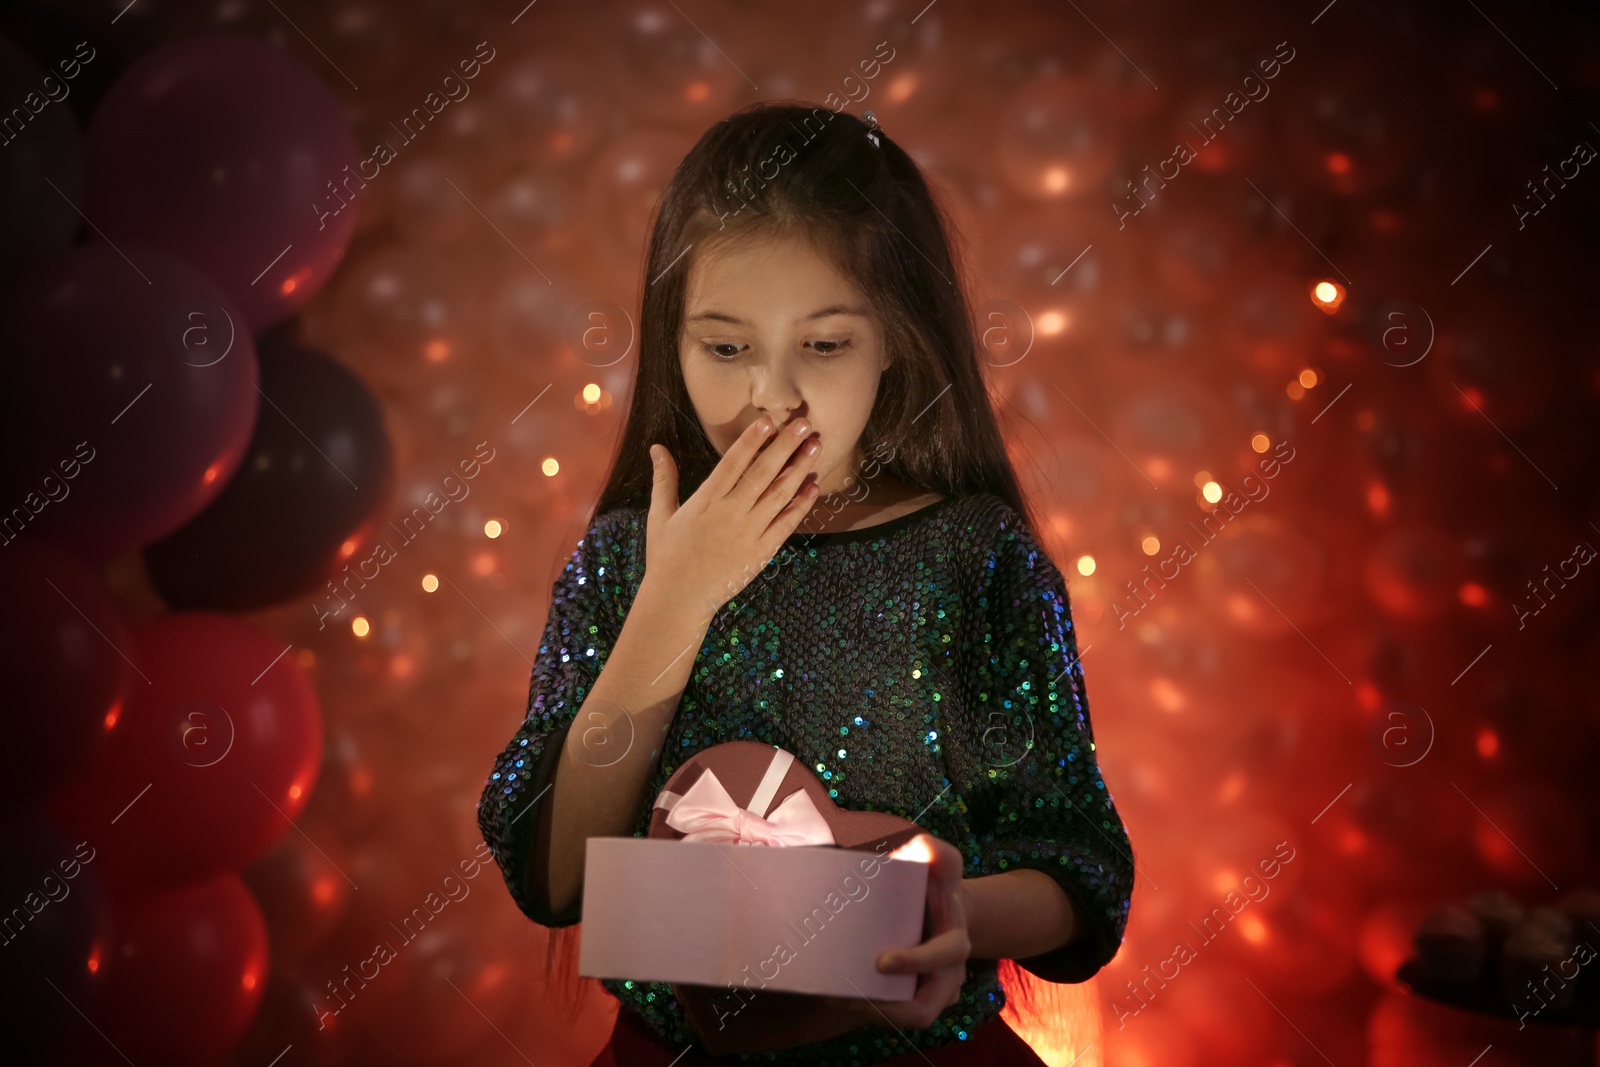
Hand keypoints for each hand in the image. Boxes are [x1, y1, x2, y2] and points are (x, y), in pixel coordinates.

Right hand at [645, 416, 821, 617]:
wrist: (679, 599)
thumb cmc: (666, 557)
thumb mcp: (660, 515)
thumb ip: (664, 479)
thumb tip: (656, 448)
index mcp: (705, 500)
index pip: (733, 462)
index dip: (751, 440)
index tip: (767, 421)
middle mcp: (730, 513)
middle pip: (763, 472)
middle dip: (785, 445)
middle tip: (803, 422)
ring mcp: (749, 533)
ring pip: (780, 494)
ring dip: (799, 468)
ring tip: (815, 445)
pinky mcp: (761, 552)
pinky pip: (786, 524)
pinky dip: (801, 505)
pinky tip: (813, 486)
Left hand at [814, 834, 971, 1032]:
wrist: (938, 907)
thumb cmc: (934, 884)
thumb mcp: (940, 864)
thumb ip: (937, 854)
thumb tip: (927, 849)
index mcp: (955, 944)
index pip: (941, 960)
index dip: (914, 963)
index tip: (880, 961)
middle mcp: (948, 977)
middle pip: (923, 1010)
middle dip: (886, 1008)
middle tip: (848, 995)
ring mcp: (930, 993)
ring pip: (903, 1018)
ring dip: (868, 1013)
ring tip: (833, 997)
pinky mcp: (910, 999)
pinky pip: (890, 1015)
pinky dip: (864, 1009)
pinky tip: (834, 995)